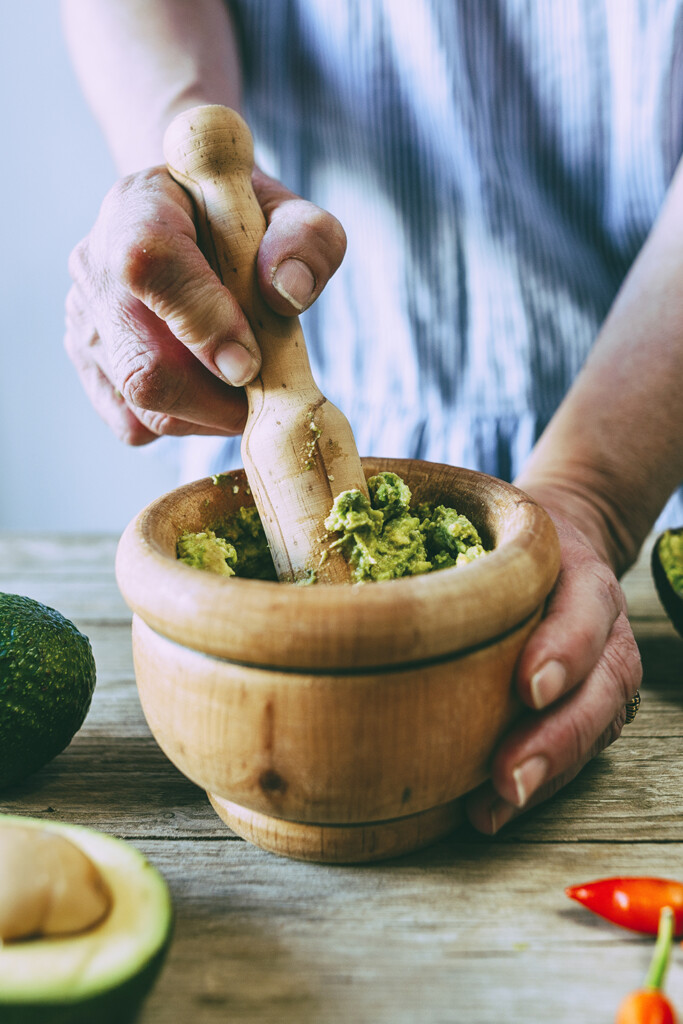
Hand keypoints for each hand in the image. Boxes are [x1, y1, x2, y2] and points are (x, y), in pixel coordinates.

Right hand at [65, 166, 345, 444]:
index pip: (150, 266)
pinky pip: (136, 425)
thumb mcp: (288, 211)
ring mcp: (85, 322)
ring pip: (143, 404)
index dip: (204, 323)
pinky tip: (213, 390)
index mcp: (139, 206)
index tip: (252, 362)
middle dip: (220, 398)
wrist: (194, 223)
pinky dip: (187, 422)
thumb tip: (290, 291)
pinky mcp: (90, 368)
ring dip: (211, 414)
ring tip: (248, 386)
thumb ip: (304, 239)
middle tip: (269, 393)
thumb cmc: (244, 220)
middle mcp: (94, 266)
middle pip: (144, 364)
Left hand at [465, 497, 642, 833]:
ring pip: (593, 730)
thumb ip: (449, 536)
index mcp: (581, 577)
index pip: (583, 613)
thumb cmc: (512, 540)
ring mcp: (603, 674)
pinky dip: (538, 784)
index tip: (528, 687)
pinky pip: (576, 754)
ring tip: (496, 804)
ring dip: (546, 773)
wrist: (564, 550)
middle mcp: (604, 631)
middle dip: (555, 739)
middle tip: (508, 776)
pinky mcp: (590, 709)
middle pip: (598, 691)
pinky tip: (492, 809)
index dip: (562, 650)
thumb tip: (362, 557)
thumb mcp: (496, 523)